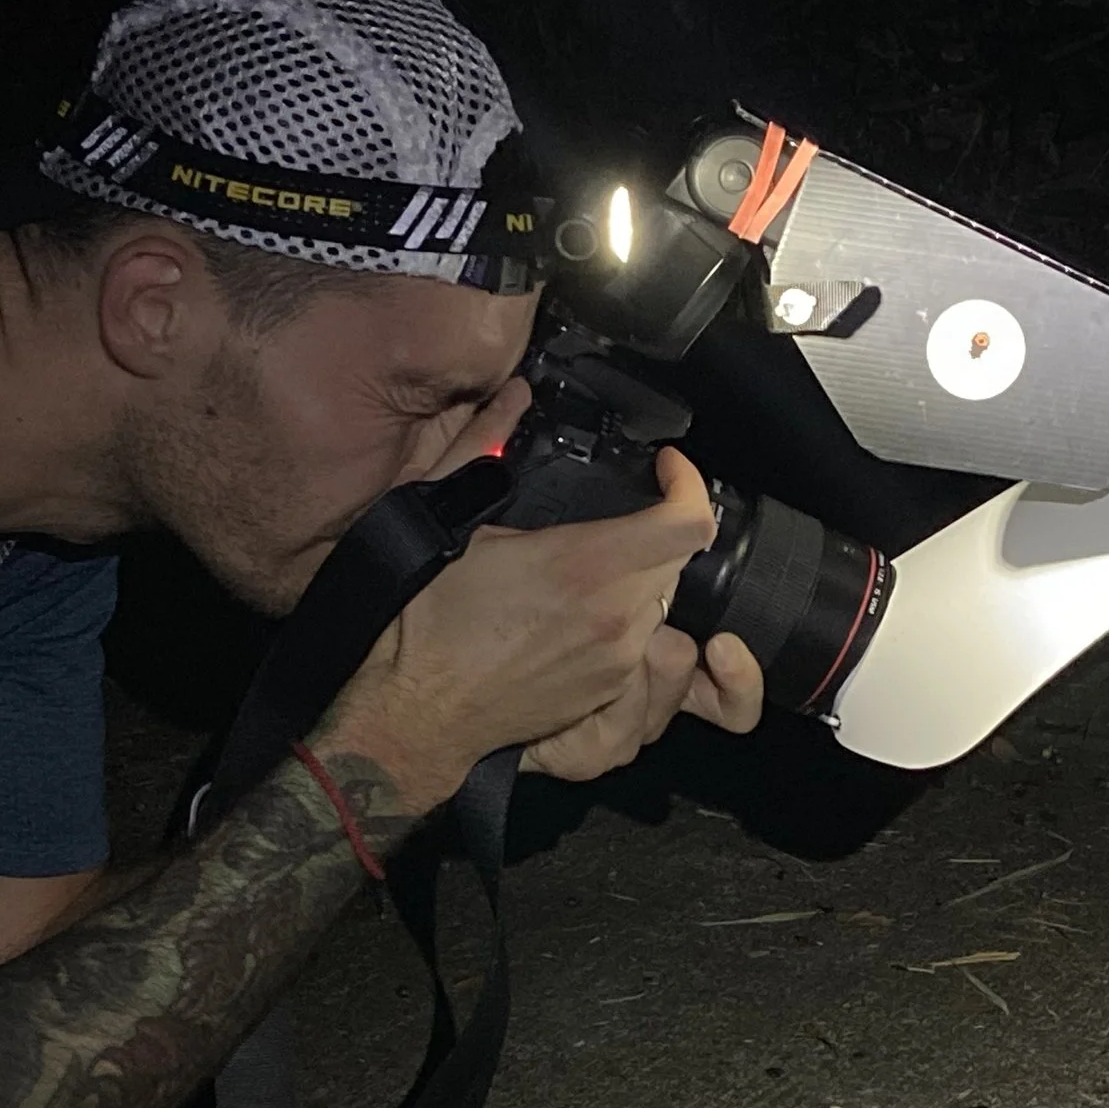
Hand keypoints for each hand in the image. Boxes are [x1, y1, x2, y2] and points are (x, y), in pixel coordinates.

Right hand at [322, 448, 719, 802]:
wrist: (418, 709)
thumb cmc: (428, 622)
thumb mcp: (450, 520)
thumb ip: (486, 447)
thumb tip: (510, 398)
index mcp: (586, 565)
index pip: (688, 523)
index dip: (690, 486)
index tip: (668, 470)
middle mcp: (617, 617)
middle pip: (679, 561)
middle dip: (657, 533)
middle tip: (621, 520)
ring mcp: (618, 662)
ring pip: (661, 604)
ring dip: (639, 582)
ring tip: (590, 575)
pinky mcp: (608, 695)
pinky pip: (642, 648)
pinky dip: (624, 625)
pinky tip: (579, 619)